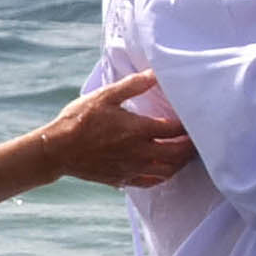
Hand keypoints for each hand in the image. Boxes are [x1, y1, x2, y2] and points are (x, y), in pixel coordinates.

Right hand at [41, 69, 192, 187]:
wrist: (57, 150)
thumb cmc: (79, 119)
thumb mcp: (105, 96)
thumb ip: (133, 85)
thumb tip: (155, 73)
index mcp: (137, 129)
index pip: (175, 130)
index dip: (189, 125)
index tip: (196, 118)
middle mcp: (139, 152)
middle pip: (177, 154)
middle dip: (191, 147)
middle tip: (199, 138)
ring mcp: (132, 168)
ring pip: (167, 171)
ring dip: (180, 162)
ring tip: (184, 153)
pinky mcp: (123, 179)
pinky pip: (150, 182)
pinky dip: (162, 176)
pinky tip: (163, 169)